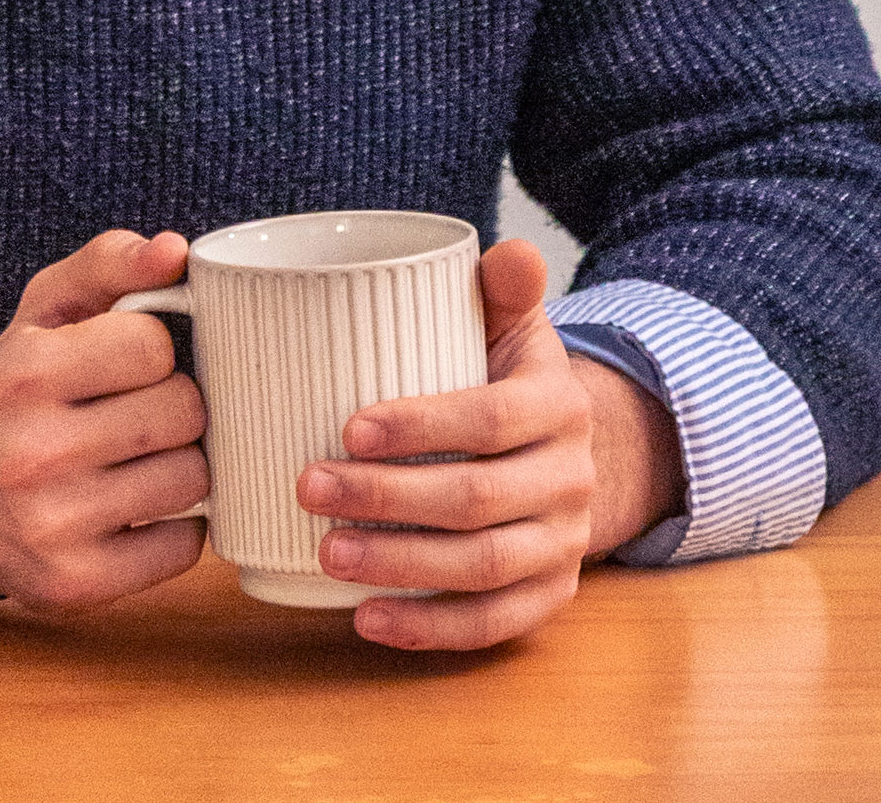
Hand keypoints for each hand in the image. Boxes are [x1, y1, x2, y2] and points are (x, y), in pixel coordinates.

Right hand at [0, 229, 209, 606]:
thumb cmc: (19, 390)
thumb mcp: (45, 309)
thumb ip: (109, 262)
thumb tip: (175, 251)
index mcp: (24, 374)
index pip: (153, 345)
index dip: (154, 349)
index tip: (130, 361)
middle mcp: (31, 453)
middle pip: (182, 412)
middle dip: (175, 405)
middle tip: (142, 410)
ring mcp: (53, 527)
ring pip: (192, 479)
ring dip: (181, 464)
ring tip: (141, 457)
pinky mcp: (77, 585)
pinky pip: (184, 547)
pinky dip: (176, 525)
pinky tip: (139, 507)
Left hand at [295, 238, 684, 650]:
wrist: (563, 448)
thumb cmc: (506, 375)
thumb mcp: (511, 323)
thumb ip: (502, 286)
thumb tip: (510, 251)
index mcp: (558, 403)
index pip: (489, 418)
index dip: (420, 426)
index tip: (347, 427)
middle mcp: (571, 478)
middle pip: (476, 500)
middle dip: (387, 498)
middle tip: (308, 486)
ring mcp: (564, 544)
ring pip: (482, 568)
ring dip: (399, 565)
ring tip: (325, 551)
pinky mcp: (549, 595)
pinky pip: (494, 624)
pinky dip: (430, 629)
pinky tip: (366, 618)